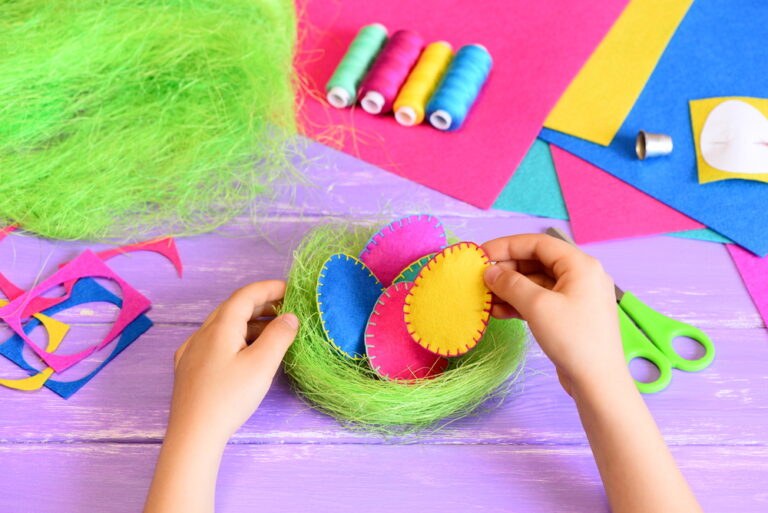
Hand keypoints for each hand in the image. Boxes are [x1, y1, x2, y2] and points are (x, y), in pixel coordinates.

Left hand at [145, 280, 297, 512]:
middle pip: (232, 308)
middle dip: (260, 304)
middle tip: (284, 309)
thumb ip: (279, 336)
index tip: (290, 289)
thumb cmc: (229, 398)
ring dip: (249, 323)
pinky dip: (235, 338)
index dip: (268, 288)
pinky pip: (214, 342)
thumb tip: (290, 318)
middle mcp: (202, 334)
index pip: (245, 295)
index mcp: (220, 327)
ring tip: (272, 333)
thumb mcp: (262, 365)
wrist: (193, 435)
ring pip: (223, 326)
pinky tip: (244, 353)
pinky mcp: (188, 369)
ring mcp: (191, 352)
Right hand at [481, 234, 629, 396]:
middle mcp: (580, 275)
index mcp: (580, 264)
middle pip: (536, 262)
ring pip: (536, 283)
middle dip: (507, 270)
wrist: (598, 382)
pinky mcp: (569, 316)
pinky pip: (540, 301)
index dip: (506, 246)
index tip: (481, 254)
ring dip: (509, 289)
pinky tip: (498, 311)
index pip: (538, 243)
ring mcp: (575, 297)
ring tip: (485, 299)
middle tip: (481, 279)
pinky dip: (519, 303)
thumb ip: (510, 284)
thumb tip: (490, 272)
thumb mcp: (538, 306)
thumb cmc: (573, 339)